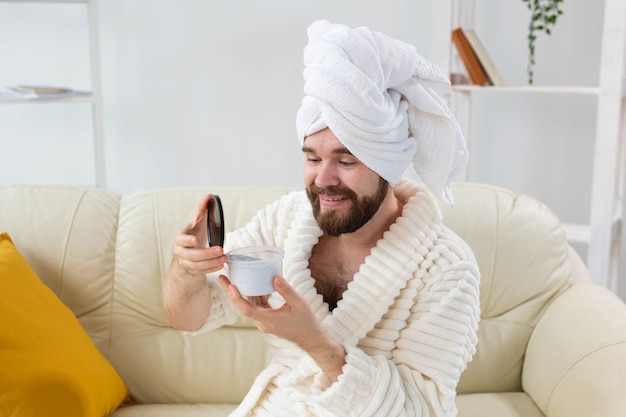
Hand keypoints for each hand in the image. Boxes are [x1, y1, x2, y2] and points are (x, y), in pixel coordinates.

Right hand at [173, 194, 226, 276]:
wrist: (186, 255)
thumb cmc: (193, 235)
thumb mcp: (196, 223)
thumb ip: (202, 210)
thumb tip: (209, 196)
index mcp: (181, 238)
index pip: (181, 240)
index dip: (188, 241)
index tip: (197, 240)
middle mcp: (181, 252)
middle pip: (191, 255)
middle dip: (206, 253)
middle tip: (220, 249)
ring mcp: (186, 263)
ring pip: (197, 265)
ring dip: (211, 262)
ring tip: (224, 257)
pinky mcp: (193, 271)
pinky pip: (202, 272)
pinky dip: (212, 268)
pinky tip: (221, 264)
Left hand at [219, 274, 345, 381]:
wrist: (310, 337)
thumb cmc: (306, 321)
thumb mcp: (298, 303)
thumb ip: (286, 290)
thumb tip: (274, 276)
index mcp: (269, 320)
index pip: (247, 310)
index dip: (237, 298)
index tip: (231, 285)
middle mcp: (262, 322)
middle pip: (242, 307)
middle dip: (231, 292)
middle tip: (222, 277)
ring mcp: (264, 322)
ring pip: (248, 306)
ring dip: (240, 293)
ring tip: (232, 278)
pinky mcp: (267, 319)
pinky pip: (256, 306)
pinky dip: (252, 295)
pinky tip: (251, 284)